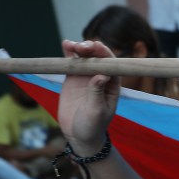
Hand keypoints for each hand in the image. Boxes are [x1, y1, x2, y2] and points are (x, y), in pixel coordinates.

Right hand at [58, 40, 120, 154]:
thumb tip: (102, 75)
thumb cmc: (93, 125)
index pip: (112, 65)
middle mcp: (101, 77)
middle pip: (98, 58)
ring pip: (85, 57)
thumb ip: (97, 93)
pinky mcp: (73, 78)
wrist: (79, 134)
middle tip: (82, 47)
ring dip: (79, 48)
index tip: (98, 48)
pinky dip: (69, 53)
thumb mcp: (96, 111)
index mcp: (113, 85)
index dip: (105, 55)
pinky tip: (66, 44)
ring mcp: (87, 76)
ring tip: (71, 45)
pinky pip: (72, 63)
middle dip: (91, 49)